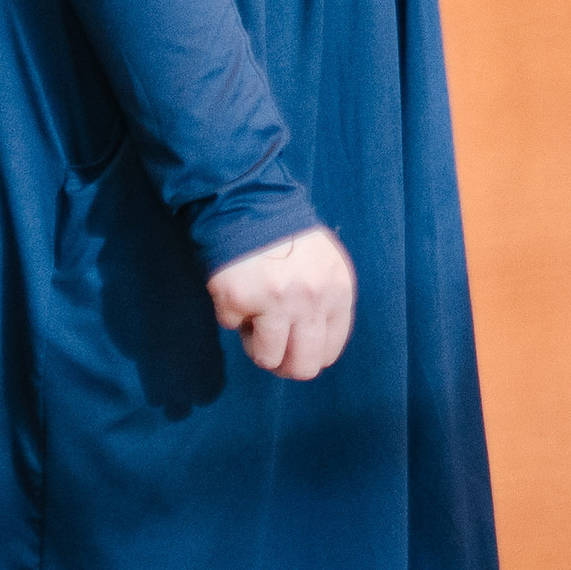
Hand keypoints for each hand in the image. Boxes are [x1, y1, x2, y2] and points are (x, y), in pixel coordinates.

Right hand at [207, 225, 356, 378]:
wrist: (251, 202)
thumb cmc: (289, 238)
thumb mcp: (325, 265)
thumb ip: (326, 303)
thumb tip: (314, 350)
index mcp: (338, 289)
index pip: (330, 351)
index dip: (308, 355)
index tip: (294, 347)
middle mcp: (312, 298)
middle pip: (303, 367)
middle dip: (284, 365)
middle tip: (271, 347)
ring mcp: (276, 300)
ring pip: (267, 358)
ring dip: (255, 341)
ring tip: (255, 312)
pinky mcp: (240, 299)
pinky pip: (232, 327)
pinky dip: (231, 312)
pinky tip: (239, 285)